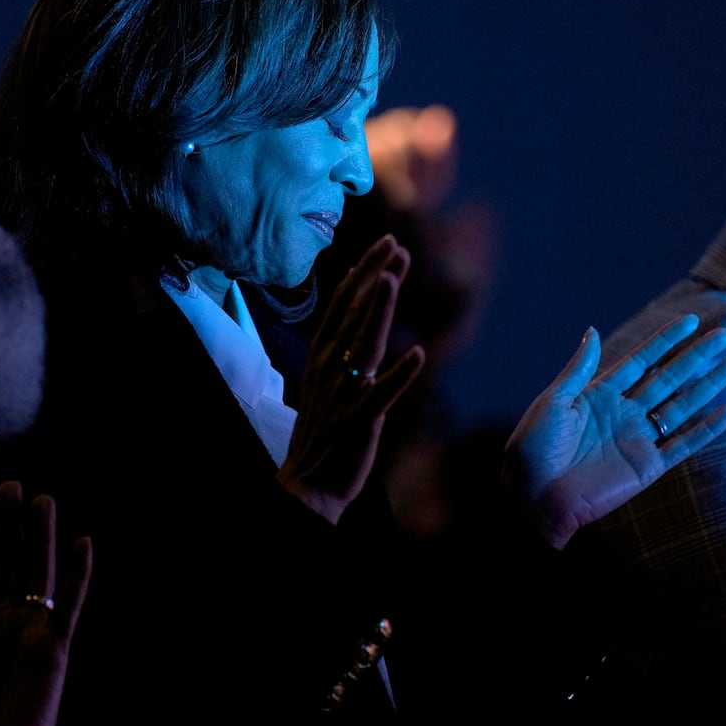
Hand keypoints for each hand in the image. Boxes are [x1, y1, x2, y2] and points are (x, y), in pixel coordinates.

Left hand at [0, 483, 91, 725]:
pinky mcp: (55, 652)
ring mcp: (31, 639)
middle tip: (7, 485)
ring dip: (40, 538)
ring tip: (40, 498)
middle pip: (5, 567)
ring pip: (36, 577)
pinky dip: (78, 576)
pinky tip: (84, 542)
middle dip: (6, 528)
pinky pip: (69, 607)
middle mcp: (1, 631)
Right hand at [279, 234, 425, 522]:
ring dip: (377, 310)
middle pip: (353, 313)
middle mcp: (330, 367)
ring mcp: (345, 393)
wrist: (308, 482)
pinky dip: (399, 374)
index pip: (343, 303)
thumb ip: (344, 340)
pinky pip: (381, 394)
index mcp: (322, 355)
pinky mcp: (360, 421)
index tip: (387, 243)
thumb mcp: (328, 376)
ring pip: (363, 344)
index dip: (364, 271)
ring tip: (392, 278)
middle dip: (374, 276)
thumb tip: (360, 302)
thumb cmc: (324, 428)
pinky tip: (417, 354)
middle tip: (396, 244)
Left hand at [505, 314, 725, 548]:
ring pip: (682, 406)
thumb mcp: (553, 401)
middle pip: (669, 378)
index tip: (692, 320)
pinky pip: (684, 445)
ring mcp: (638, 439)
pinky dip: (707, 430)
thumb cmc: (534, 448)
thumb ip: (579, 368)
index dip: (667, 341)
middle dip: (696, 356)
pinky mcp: (648, 466)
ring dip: (708, 386)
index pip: (642, 360)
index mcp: (601, 394)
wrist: (533, 496)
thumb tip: (593, 330)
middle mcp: (624, 413)